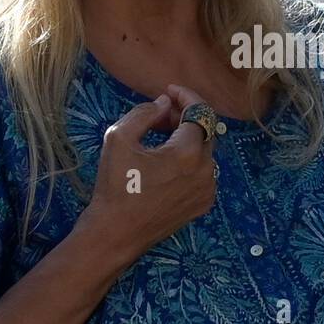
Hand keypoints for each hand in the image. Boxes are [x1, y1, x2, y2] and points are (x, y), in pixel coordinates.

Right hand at [76, 84, 218, 269]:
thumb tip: (165, 103)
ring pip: (205, 151)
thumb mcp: (119, 138)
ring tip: (160, 137)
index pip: (199, 112)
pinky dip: (190, 160)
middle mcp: (206, 170)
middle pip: (205, 130)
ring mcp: (208, 189)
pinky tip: (166, 163)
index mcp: (188, 153)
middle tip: (160, 115)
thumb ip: (144, 113)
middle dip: (185, 116)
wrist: (116, 233)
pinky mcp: (203, 203)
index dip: (186, 96)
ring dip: (187, 139)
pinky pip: (204, 172)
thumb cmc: (115, 185)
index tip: (169, 90)